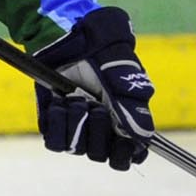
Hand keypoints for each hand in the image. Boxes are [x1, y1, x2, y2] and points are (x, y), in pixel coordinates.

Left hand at [35, 6, 154, 170]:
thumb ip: (133, 104)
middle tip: (97, 106)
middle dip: (100, 131)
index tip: (122, 140)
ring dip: (78, 123)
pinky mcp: (53, 124)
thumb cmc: (102, 52)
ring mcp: (76, 128)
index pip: (130, 155)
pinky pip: (54, 142)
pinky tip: (60, 102)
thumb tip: (142, 135)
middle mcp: (101, 130)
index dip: (127, 154)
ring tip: (76, 99)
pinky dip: (58, 122)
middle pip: (103, 156)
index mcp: (125, 122)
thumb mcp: (123, 72)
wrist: (68, 39)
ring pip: (78, 149)